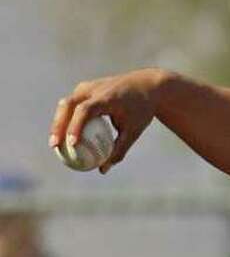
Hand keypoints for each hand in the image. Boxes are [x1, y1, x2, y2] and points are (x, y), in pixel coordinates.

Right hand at [49, 68, 167, 174]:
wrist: (147, 86)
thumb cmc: (141, 111)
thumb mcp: (134, 131)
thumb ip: (119, 150)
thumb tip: (102, 170)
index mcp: (107, 97)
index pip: (86, 110)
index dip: (76, 126)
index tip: (72, 144)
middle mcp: (94, 88)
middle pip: (68, 105)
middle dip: (58, 125)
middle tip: (55, 146)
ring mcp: (88, 86)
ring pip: (66, 104)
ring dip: (58, 122)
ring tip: (55, 144)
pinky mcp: (84, 88)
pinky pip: (71, 104)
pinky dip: (66, 118)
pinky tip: (62, 136)